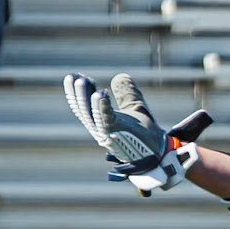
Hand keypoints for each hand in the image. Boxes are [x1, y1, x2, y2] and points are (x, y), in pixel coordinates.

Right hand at [63, 71, 211, 196]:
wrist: (158, 153)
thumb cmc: (144, 135)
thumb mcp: (134, 109)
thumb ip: (127, 94)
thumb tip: (120, 76)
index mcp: (100, 124)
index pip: (84, 106)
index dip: (77, 92)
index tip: (75, 75)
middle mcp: (100, 129)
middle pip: (83, 110)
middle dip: (76, 93)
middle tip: (72, 77)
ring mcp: (107, 133)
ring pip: (90, 114)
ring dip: (84, 97)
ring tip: (81, 81)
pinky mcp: (117, 135)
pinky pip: (106, 120)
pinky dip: (101, 106)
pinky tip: (100, 93)